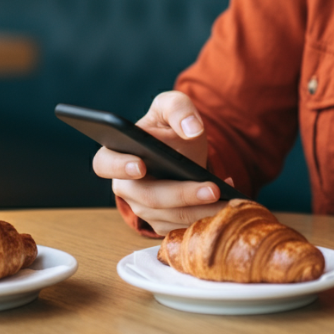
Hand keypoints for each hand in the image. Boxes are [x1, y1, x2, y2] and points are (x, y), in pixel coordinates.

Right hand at [91, 91, 229, 234]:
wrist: (182, 149)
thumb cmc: (169, 127)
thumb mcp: (172, 106)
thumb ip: (179, 108)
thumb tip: (191, 129)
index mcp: (116, 153)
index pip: (105, 163)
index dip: (119, 167)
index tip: (140, 166)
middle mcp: (126, 185)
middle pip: (148, 197)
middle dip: (182, 194)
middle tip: (212, 189)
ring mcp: (143, 208)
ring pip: (169, 217)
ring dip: (201, 210)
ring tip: (228, 199)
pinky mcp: (163, 223)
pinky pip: (182, 227)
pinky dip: (206, 216)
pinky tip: (227, 201)